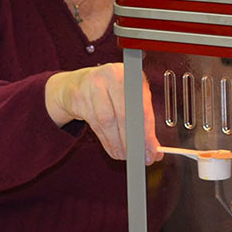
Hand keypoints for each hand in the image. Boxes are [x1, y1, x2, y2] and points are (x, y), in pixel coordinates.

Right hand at [44, 64, 161, 163]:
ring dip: (118, 143)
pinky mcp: (79, 97)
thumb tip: (154, 150)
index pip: (143, 107)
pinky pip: (95, 124)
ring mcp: (94, 85)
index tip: (152, 151)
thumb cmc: (109, 93)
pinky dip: (106, 141)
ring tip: (124, 155)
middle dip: (133, 141)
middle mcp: (113, 76)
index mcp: (131, 75)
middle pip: (125, 114)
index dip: (148, 132)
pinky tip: (113, 149)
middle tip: (138, 156)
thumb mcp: (129, 101)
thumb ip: (143, 123)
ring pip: (108, 121)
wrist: (76, 85)